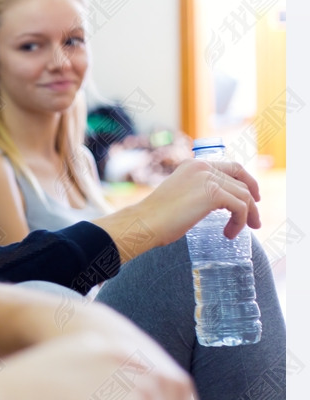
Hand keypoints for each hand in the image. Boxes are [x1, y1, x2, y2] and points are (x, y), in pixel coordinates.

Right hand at [133, 157, 261, 244]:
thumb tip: (211, 206)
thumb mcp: (179, 198)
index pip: (230, 167)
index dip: (246, 181)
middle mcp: (203, 167)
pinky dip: (239, 222)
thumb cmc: (154, 219)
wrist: (143, 223)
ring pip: (243, 195)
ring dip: (246, 216)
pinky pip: (240, 207)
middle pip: (241, 181)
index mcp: (194, 165)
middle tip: (255, 221)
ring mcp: (209, 179)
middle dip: (252, 202)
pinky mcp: (213, 194)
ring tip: (234, 234)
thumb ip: (196, 194)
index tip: (252, 198)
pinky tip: (229, 234)